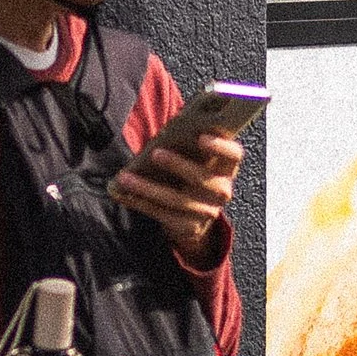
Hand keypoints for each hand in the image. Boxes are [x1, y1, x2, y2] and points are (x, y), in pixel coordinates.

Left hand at [111, 130, 243, 259]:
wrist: (192, 216)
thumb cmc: (189, 174)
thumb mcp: (195, 159)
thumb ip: (187, 144)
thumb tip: (165, 128)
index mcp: (226, 167)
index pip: (234, 154)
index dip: (221, 146)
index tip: (201, 138)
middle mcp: (222, 190)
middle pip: (203, 179)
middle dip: (179, 165)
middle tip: (155, 153)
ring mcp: (208, 212)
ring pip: (178, 200)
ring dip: (148, 188)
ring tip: (125, 177)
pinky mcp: (190, 228)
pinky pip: (162, 215)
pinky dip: (140, 203)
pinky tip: (122, 193)